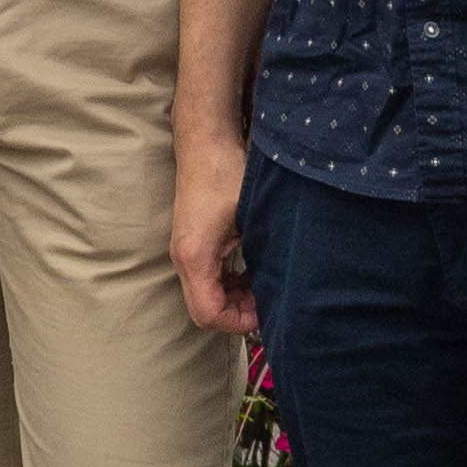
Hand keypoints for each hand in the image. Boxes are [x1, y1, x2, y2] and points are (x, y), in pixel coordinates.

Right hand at [171, 125, 256, 338]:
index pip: (209, 313)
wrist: (205, 144)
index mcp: (195, 255)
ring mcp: (182, 251)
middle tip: (267, 302)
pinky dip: (226, 286)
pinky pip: (205, 280)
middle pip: (203, 311)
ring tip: (261, 288)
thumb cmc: (227, 175)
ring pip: (203, 297)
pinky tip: (249, 273)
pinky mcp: (189, 244)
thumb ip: (262, 256)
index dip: (239, 322)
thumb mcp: (252, 217)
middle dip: (236, 315)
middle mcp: (182, 257)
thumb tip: (284, 289)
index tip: (267, 312)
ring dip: (232, 301)